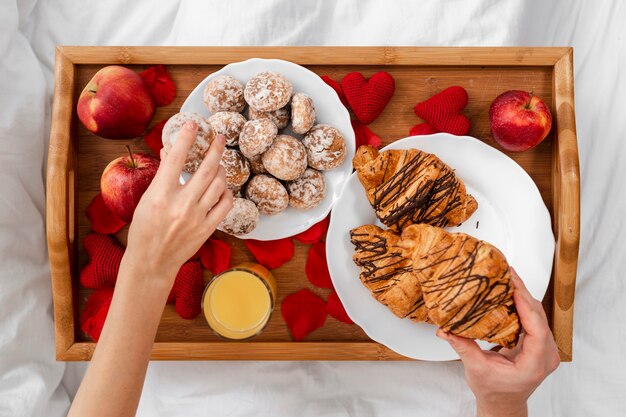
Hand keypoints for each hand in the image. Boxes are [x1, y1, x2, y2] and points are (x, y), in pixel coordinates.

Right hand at [124, 121, 232, 285]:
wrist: (152, 261)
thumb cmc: (144, 229)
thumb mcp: (146, 199)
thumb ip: (162, 175)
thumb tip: (171, 151)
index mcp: (160, 195)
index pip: (176, 159)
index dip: (186, 138)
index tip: (192, 123)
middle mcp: (181, 205)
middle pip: (206, 169)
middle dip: (215, 149)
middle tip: (219, 136)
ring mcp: (197, 217)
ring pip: (219, 185)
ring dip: (221, 170)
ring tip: (218, 163)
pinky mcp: (208, 228)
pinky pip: (225, 204)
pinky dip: (226, 192)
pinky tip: (222, 187)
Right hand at [436, 268, 559, 416]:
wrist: (503, 402)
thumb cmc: (494, 391)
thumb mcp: (476, 369)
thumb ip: (463, 347)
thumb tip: (445, 330)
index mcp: (534, 364)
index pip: (536, 329)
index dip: (526, 306)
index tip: (514, 288)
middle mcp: (546, 355)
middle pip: (539, 317)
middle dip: (523, 293)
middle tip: (508, 274)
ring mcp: (546, 349)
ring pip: (538, 315)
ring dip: (524, 296)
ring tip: (508, 279)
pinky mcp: (540, 343)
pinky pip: (535, 319)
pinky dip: (523, 304)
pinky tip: (512, 293)